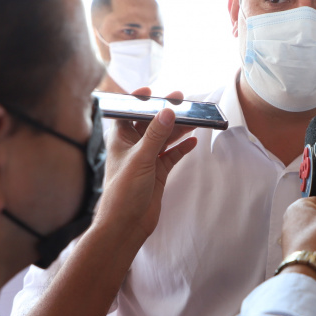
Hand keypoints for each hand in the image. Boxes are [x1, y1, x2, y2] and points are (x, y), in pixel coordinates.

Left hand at [96, 88, 198, 240]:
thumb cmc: (123, 191)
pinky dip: (182, 148)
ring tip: (195, 118)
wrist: (126, 224)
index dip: (138, 102)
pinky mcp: (157, 172)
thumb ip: (155, 135)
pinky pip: (172, 155)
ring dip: (178, 129)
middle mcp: (133, 147)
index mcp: (120, 140)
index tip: (152, 91)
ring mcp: (147, 160)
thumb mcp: (140, 158)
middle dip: (165, 113)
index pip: (128, 114)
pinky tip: (193, 140)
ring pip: (164, 139)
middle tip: (182, 101)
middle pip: (151, 124)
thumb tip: (168, 112)